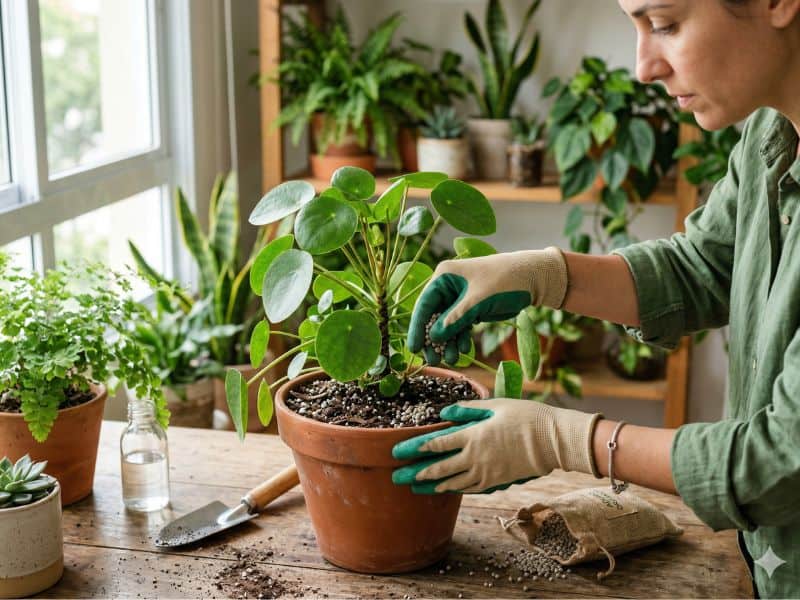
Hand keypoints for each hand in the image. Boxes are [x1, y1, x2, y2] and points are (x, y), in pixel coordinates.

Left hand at [391, 398, 601, 493]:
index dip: (414, 449)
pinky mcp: (496, 481)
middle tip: (396, 477)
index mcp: (473, 436)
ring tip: (414, 487)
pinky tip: (444, 489)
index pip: (436, 444)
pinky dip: (453, 489)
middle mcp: (475, 457)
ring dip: (431, 485)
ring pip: (452, 483)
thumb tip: (443, 413)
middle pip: (438, 468)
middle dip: (415, 473)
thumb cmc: (526, 416)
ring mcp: (486, 473)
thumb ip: (467, 410)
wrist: (553, 441)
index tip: (396, 452)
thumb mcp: (496, 405)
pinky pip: (469, 488)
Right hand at [406, 248, 567, 364]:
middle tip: (433, 360)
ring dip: (448, 342)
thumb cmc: (505, 281)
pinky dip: (460, 338)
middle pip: (433, 317)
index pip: (424, 304)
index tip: (414, 348)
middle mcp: (448, 286)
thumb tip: (433, 337)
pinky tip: (462, 351)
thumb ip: (455, 320)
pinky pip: (459, 326)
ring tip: (452, 360)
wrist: (533, 278)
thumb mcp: (478, 301)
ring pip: (446, 324)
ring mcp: (459, 298)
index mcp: (444, 276)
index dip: (418, 328)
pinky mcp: (471, 307)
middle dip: (433, 339)